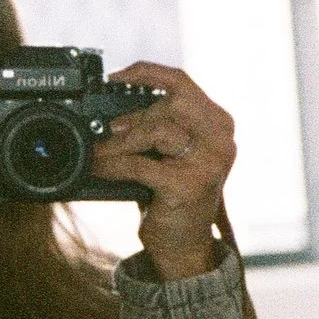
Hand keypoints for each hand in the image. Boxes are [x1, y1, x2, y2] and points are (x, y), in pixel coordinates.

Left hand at [92, 62, 234, 279]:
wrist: (185, 246)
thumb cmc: (176, 195)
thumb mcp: (175, 153)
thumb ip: (161, 125)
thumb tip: (115, 107)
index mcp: (219, 124)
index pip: (182, 83)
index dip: (146, 72)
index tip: (116, 76)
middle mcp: (221, 140)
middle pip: (169, 103)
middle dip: (134, 115)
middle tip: (110, 128)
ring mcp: (208, 163)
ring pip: (156, 130)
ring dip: (120, 140)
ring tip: (100, 150)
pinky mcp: (186, 185)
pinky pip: (139, 164)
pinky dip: (112, 164)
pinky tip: (97, 167)